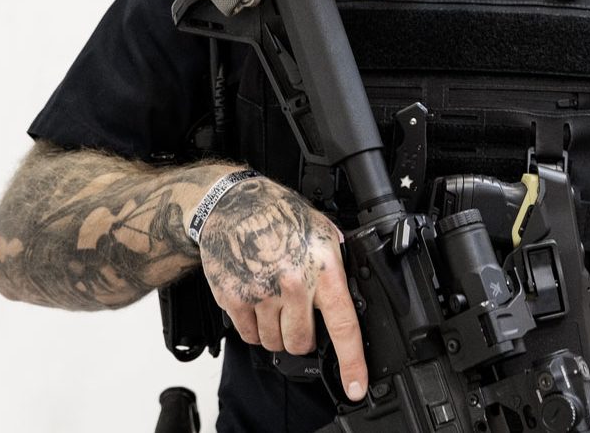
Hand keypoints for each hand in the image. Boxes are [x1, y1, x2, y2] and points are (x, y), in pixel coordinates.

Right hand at [196, 176, 367, 401]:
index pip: (343, 325)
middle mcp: (294, 284)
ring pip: (275, 343)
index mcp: (322, 268)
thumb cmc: (279, 214)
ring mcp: (262, 293)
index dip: (351, 361)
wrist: (234, 203)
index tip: (355, 385)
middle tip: (297, 312)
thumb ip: (337, 265)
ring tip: (274, 301)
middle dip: (302, 336)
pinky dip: (254, 327)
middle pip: (302, 342)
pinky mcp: (235, 298)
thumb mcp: (322, 232)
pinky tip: (256, 301)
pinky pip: (249, 335)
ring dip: (276, 332)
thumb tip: (352, 295)